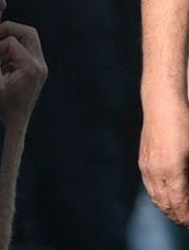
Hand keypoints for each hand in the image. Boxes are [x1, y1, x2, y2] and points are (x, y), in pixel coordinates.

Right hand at [0, 21, 47, 126]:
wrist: (18, 121)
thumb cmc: (6, 106)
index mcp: (30, 67)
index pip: (12, 41)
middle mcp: (40, 64)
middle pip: (28, 33)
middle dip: (10, 30)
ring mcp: (41, 66)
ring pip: (28, 40)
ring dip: (11, 42)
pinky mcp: (38, 69)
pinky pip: (27, 50)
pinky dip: (14, 51)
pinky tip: (4, 65)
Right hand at [139, 82, 188, 226]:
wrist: (162, 104)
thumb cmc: (184, 125)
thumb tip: (187, 192)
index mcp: (171, 171)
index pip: (179, 205)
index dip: (186, 217)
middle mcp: (155, 171)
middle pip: (166, 205)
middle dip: (178, 217)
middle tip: (188, 224)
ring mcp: (147, 166)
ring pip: (156, 198)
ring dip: (168, 209)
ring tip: (179, 215)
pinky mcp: (143, 161)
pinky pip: (150, 187)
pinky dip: (159, 198)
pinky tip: (167, 199)